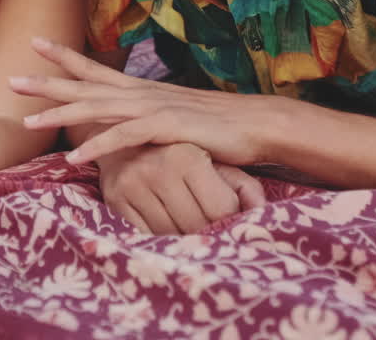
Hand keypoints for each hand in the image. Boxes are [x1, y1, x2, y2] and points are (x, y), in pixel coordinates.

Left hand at [14, 38, 279, 165]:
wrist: (256, 124)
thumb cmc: (216, 125)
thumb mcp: (174, 117)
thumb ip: (148, 118)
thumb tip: (128, 125)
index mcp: (141, 89)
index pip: (96, 68)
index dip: (65, 57)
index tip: (35, 43)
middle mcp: (141, 94)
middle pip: (86, 85)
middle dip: (47, 82)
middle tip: (12, 79)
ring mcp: (152, 108)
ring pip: (96, 110)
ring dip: (61, 115)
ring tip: (28, 123)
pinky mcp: (166, 128)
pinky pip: (124, 138)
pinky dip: (97, 148)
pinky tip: (75, 159)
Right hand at [95, 142, 265, 233]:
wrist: (126, 138)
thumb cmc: (180, 155)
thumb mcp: (213, 162)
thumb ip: (244, 186)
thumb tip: (261, 212)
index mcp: (188, 157)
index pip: (220, 210)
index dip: (228, 220)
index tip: (225, 218)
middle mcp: (158, 168)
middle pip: (196, 226)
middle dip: (206, 231)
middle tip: (206, 226)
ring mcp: (132, 184)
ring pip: (169, 234)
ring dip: (181, 237)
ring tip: (185, 225)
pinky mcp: (113, 198)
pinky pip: (143, 235)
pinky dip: (156, 237)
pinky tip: (163, 225)